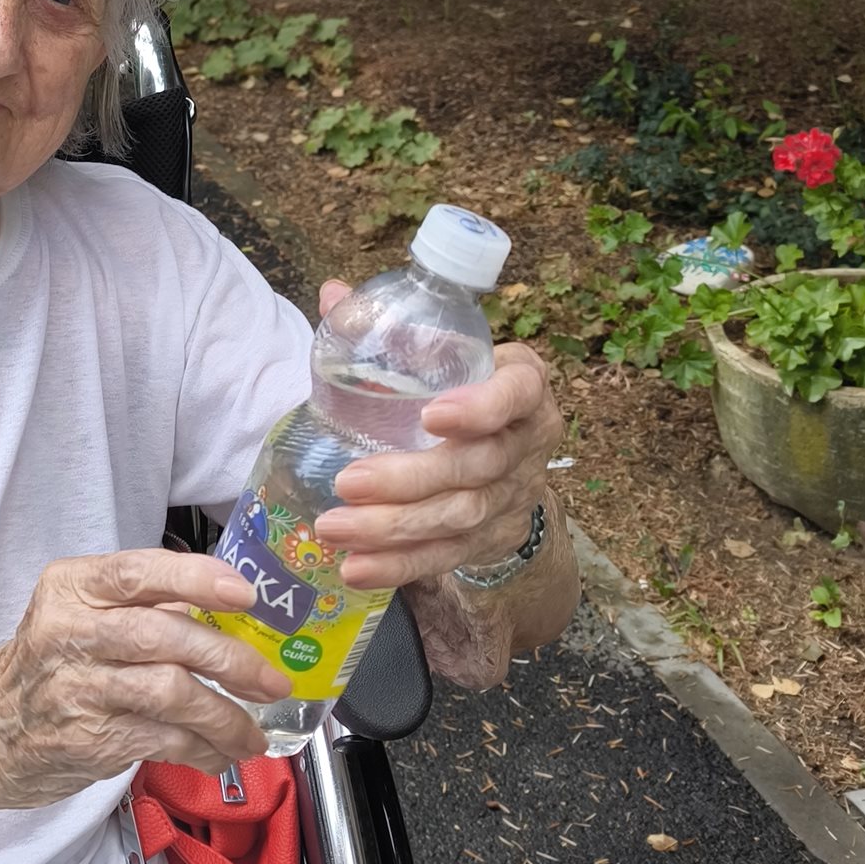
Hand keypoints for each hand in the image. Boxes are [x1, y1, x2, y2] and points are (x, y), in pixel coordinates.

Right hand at [0, 550, 291, 807]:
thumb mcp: (77, 613)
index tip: (243, 594)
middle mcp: (69, 633)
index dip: (194, 580)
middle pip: (162, 637)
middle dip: (229, 659)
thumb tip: (229, 613)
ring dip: (225, 716)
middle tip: (270, 678)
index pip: (136, 572)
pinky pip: (163, 741)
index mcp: (71, 588)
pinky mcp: (88, 739)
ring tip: (252, 731)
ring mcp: (77, 689)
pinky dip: (202, 749)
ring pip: (170, 695)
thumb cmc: (46, 666)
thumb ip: (143, 606)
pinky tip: (220, 752)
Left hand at [308, 279, 562, 587]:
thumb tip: (334, 295)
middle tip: (347, 482)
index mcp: (523, 382)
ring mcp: (516, 495)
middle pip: (478, 467)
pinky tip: (356, 568)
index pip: (515, 394)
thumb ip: (388, 327)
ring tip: (334, 528)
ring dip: (395, 528)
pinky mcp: (494, 537)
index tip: (431, 414)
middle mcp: (530, 441)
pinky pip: (450, 557)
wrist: (500, 444)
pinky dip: (401, 565)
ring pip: (461, 518)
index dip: (481, 407)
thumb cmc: (458, 383)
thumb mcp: (438, 350)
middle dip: (410, 479)